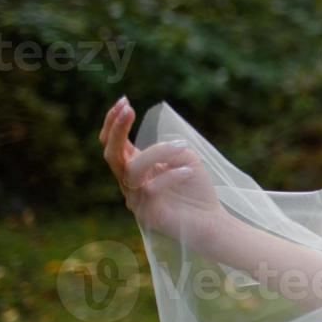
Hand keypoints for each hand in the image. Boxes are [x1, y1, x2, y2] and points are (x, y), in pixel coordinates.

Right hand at [99, 96, 223, 241]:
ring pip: (132, 170)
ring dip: (157, 153)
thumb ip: (166, 147)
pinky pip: (151, 188)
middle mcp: (130, 182)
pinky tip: (189, 171)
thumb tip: (155, 144)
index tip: (124, 100)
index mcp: (135, 166)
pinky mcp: (146, 213)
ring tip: (182, 147)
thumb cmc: (195, 187)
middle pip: (111, 155)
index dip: (114, 123)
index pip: (114, 143)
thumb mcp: (183, 157)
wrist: (210, 221)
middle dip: (116, 130)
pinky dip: (171, 176)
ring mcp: (135, 199)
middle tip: (127, 108)